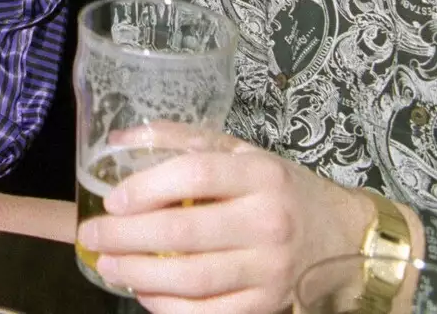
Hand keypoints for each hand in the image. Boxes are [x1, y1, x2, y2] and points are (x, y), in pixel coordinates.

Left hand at [78, 123, 373, 313]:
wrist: (343, 236)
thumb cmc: (280, 189)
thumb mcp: (240, 153)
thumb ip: (181, 141)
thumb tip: (118, 140)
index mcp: (260, 174)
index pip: (196, 174)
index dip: (147, 187)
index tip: (113, 199)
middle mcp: (268, 221)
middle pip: (185, 233)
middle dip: (127, 237)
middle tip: (93, 236)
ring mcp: (271, 268)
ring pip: (193, 278)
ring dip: (140, 275)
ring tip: (109, 265)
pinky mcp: (269, 304)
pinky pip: (211, 313)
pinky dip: (170, 307)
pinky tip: (145, 294)